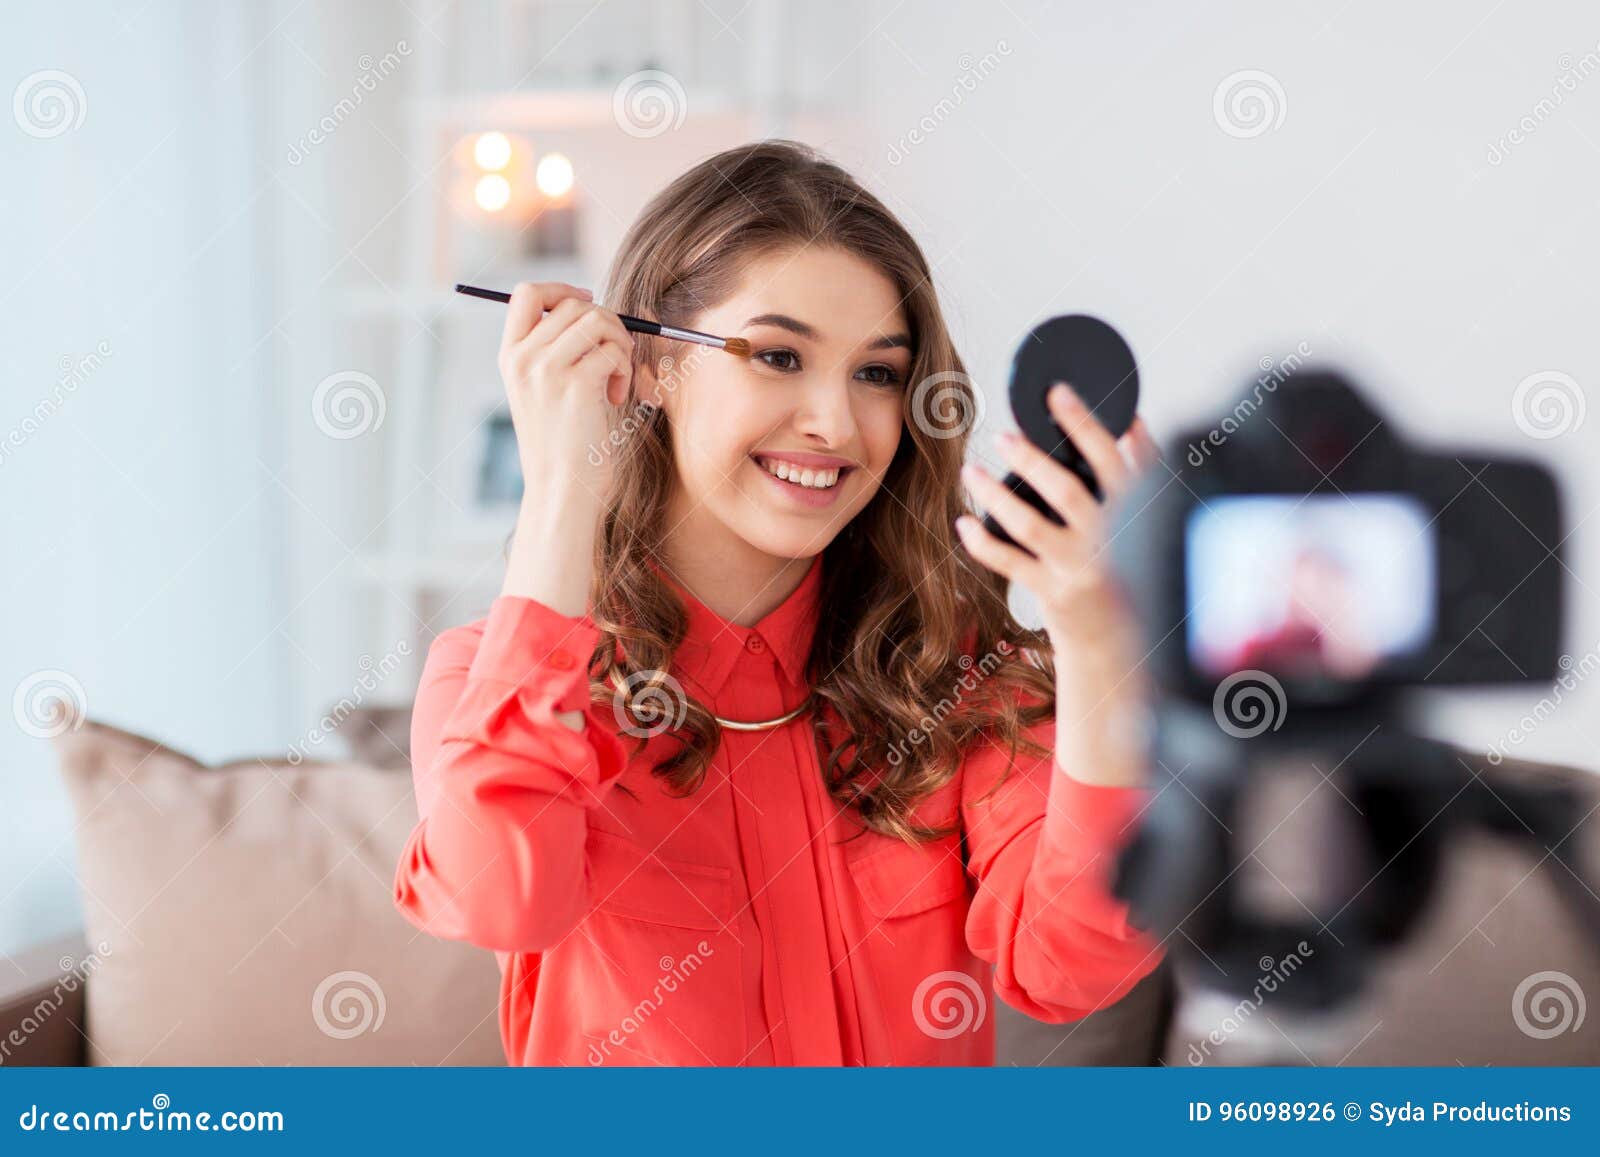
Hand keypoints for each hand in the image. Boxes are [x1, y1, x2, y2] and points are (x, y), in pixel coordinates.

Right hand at [497, 280, 634, 497]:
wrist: (561, 490)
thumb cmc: (562, 445)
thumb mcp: (543, 391)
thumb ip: (554, 351)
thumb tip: (591, 308)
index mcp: (510, 356)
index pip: (526, 293)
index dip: (562, 289)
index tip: (588, 304)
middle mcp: (523, 358)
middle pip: (573, 303)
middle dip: (606, 322)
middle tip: (614, 357)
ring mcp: (546, 370)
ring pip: (597, 320)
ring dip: (619, 343)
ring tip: (616, 377)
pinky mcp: (576, 385)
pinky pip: (613, 350)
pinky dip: (624, 369)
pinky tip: (616, 397)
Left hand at [956, 384, 1161, 788]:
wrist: (1121, 640)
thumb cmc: (1127, 566)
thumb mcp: (1145, 518)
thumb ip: (1139, 472)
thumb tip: (1129, 420)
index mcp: (1136, 511)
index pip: (1112, 459)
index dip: (1085, 424)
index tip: (1057, 393)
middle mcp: (1109, 539)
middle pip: (1066, 489)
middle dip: (1031, 459)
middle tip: (1002, 436)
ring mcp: (1080, 568)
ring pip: (1030, 524)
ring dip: (995, 495)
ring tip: (971, 472)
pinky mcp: (1054, 593)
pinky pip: (1009, 562)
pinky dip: (982, 542)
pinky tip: (964, 522)